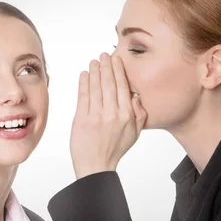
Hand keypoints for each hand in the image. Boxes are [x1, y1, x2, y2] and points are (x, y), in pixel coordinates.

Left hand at [69, 52, 146, 178]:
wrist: (96, 166)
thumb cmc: (114, 150)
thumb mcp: (134, 134)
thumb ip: (139, 114)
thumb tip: (136, 96)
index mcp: (127, 116)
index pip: (122, 87)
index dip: (118, 71)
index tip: (116, 60)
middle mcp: (112, 114)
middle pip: (108, 84)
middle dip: (106, 66)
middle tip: (104, 54)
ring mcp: (96, 116)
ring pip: (95, 88)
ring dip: (94, 71)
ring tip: (93, 61)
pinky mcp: (81, 120)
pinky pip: (83, 97)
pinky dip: (83, 84)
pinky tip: (84, 74)